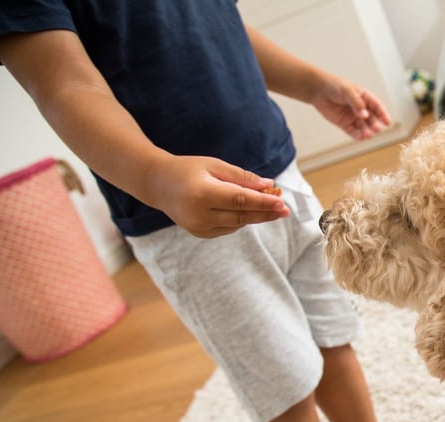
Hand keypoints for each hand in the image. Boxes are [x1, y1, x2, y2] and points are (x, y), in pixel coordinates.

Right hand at [146, 155, 289, 237]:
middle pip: (241, 216)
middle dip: (265, 213)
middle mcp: (199, 214)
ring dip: (256, 216)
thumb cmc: (188, 169)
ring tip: (274, 208)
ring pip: (237, 224)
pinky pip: (228, 228)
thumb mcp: (214, 165)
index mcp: (202, 194)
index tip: (282, 202)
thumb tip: (269, 184)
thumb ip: (242, 177)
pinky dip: (241, 220)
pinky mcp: (200, 233)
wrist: (158, 184)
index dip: (263, 202)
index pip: (240, 200)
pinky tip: (249, 211)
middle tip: (286, 210)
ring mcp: (199, 227)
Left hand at [311, 75, 391, 140]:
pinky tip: (360, 137)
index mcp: (365, 98)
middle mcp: (361, 109)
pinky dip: (357, 135)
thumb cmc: (334, 86)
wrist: (318, 90)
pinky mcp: (345, 124)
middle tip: (376, 128)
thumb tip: (364, 115)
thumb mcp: (347, 91)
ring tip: (368, 135)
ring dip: (367, 131)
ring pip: (363, 127)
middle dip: (375, 124)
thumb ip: (356, 102)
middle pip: (372, 119)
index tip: (387, 122)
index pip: (377, 106)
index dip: (383, 114)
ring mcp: (353, 117)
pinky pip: (353, 131)